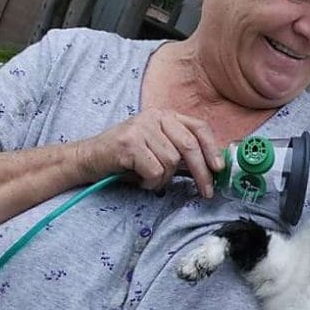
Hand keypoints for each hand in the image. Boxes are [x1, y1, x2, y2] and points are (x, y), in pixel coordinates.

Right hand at [73, 109, 224, 194]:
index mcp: (166, 116)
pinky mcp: (129, 143)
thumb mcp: (159, 151)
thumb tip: (212, 168)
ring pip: (172, 162)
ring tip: (150, 178)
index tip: (219, 169)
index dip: (212, 149)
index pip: (199, 127)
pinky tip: (140, 179)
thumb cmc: (127, 159)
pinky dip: (151, 182)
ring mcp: (141, 127)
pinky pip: (155, 170)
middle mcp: (156, 116)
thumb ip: (183, 156)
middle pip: (190, 146)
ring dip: (164, 179)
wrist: (89, 159)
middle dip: (201, 173)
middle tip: (206, 193)